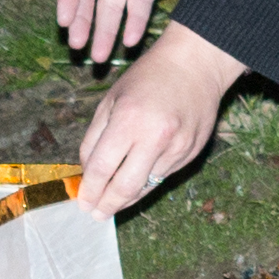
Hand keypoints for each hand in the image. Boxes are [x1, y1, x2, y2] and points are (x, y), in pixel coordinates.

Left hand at [76, 18, 240, 213]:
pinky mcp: (192, 152)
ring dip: (128, 197)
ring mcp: (178, 147)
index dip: (90, 190)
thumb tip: (88, 174)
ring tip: (114, 202)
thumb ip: (94, 138)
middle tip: (97, 214)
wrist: (196, 65)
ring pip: (147, 186)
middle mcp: (155, 137)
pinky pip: (164, 175)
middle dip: (108, 205)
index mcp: (129, 120)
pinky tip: (138, 178)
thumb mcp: (111, 100)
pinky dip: (148, 180)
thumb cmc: (147, 78)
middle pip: (126, 187)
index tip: (83, 203)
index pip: (103, 168)